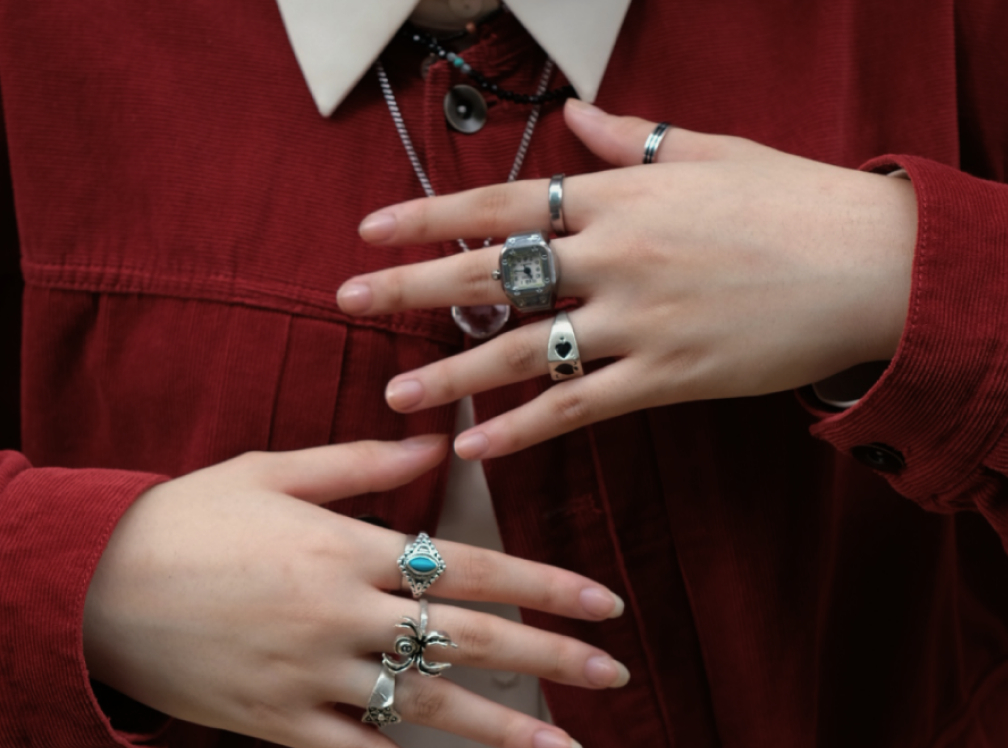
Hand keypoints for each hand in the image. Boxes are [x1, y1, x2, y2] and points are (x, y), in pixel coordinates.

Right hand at [84, 435, 626, 747]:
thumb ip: (361, 462)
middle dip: (549, 657)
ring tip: (564, 746)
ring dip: (502, 730)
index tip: (603, 605)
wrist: (91, 582)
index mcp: (346, 546)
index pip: (469, 568)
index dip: (543, 586)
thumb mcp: (272, 471)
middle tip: (611, 673)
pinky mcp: (278, 722)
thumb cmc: (187, 517)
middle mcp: (342, 613)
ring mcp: (312, 675)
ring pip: (426, 705)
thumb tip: (435, 443)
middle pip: (466, 639)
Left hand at [337, 100, 917, 459]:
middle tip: (347, 303)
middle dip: (411, 289)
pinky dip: (524, 429)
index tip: (370, 230)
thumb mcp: (708, 152)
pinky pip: (579, 407)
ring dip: (453, 373)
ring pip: (524, 350)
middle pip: (492, 273)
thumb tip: (573, 115)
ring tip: (395, 393)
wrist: (873, 264)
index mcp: (619, 195)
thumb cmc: (792, 202)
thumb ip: (628, 138)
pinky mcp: (668, 378)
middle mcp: (616, 255)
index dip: (429, 216)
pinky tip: (476, 445)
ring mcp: (639, 320)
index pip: (500, 204)